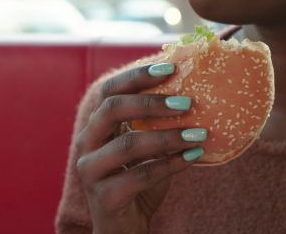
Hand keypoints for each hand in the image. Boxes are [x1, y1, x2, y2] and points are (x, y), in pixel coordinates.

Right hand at [74, 63, 203, 233]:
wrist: (124, 228)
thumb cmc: (137, 182)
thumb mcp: (147, 148)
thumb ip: (158, 124)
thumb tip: (193, 92)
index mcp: (96, 126)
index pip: (110, 90)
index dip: (137, 76)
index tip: (170, 67)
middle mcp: (86, 144)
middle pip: (112, 109)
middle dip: (151, 101)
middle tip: (186, 102)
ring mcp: (91, 171)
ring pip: (128, 144)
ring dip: (168, 136)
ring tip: (199, 133)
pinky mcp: (105, 196)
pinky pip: (140, 176)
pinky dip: (171, 164)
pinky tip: (193, 156)